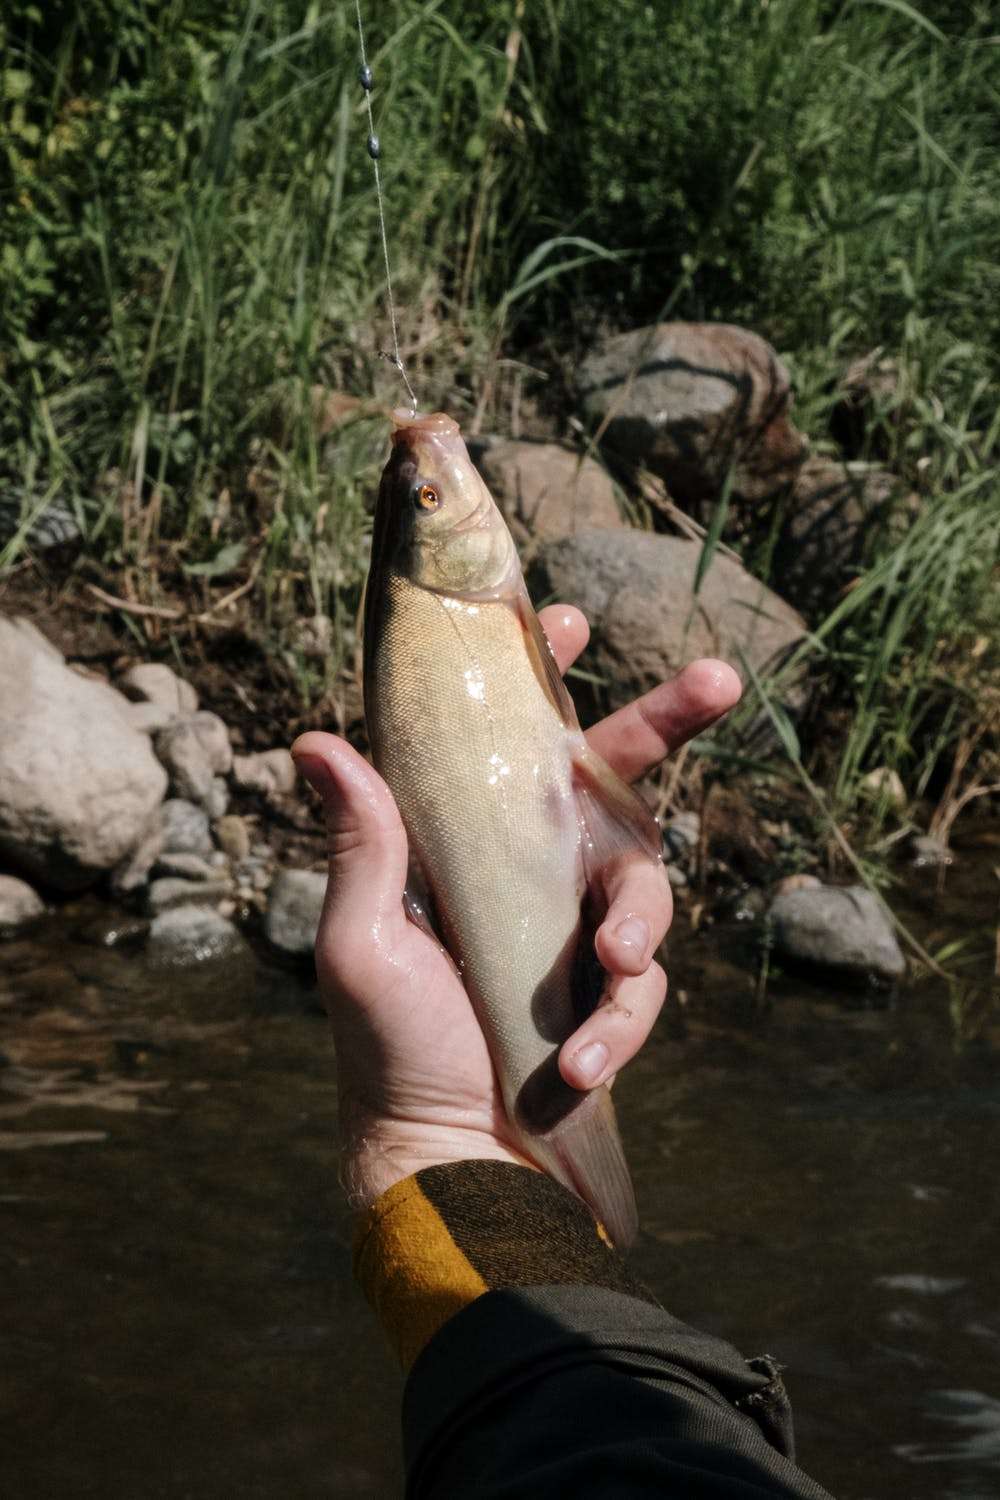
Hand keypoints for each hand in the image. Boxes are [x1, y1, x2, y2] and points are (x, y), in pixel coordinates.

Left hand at [292, 607, 740, 1206]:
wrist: (441, 1159)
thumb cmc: (387, 1047)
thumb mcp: (360, 943)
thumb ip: (360, 845)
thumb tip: (313, 740)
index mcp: (468, 842)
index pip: (510, 740)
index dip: (544, 676)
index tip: (567, 619)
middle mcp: (531, 871)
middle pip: (616, 779)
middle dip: (669, 720)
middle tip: (721, 678)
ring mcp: (577, 931)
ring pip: (646, 887)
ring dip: (637, 925)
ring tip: (611, 971)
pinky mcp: (609, 994)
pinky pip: (644, 985)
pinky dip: (620, 1026)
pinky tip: (581, 1067)